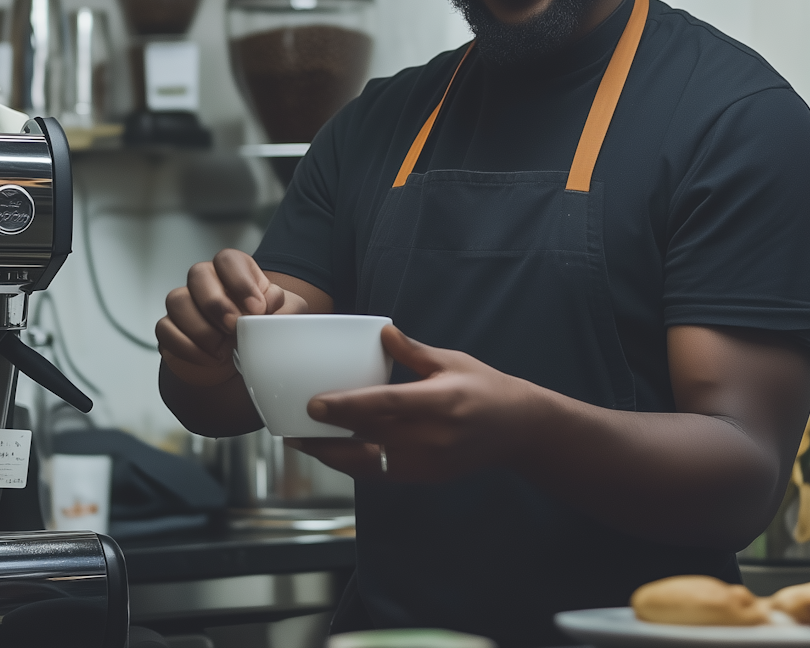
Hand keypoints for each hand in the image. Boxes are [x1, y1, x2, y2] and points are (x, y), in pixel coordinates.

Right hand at [156, 249, 306, 387]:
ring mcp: (185, 302)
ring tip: (222, 350)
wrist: (239, 359)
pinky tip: (209, 359)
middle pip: (197, 274)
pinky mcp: (170, 327)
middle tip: (234, 328)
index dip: (240, 282)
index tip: (256, 309)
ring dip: (201, 328)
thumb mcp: (284, 316)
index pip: (228, 259)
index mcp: (235, 271)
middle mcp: (207, 281)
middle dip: (216, 303)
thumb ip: (286, 308)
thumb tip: (273, 308)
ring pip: (177, 300)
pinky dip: (187, 347)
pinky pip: (165, 329)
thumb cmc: (260, 328)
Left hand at [289, 325, 542, 481]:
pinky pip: (383, 475)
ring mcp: (429, 461)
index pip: (385, 406)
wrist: (518, 430)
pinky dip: (355, 466)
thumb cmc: (484, 388)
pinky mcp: (427, 476)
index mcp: (439, 401)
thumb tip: (381, 332)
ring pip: (371, 464)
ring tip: (303, 444)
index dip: (347, 407)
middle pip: (370, 438)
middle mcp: (432, 436)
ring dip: (334, 456)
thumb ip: (413, 352)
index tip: (314, 404)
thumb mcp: (452, 361)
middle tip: (291, 427)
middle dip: (327, 436)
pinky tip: (334, 455)